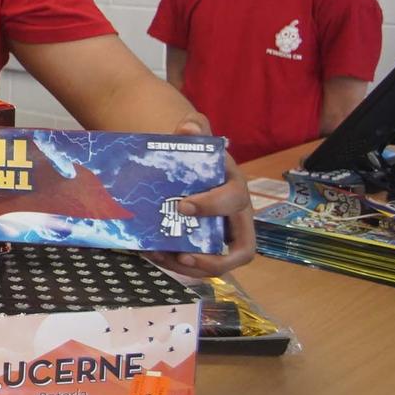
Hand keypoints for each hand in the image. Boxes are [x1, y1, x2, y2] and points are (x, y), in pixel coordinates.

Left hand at [145, 119, 255, 275]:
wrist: (187, 165)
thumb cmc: (196, 153)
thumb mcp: (196, 135)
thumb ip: (195, 127)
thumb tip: (187, 128)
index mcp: (236, 189)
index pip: (235, 201)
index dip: (212, 206)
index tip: (182, 205)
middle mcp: (236, 217)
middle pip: (243, 251)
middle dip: (212, 259)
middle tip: (180, 254)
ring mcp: (223, 236)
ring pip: (219, 265)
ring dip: (189, 268)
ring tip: (160, 257)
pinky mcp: (207, 246)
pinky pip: (199, 264)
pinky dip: (176, 264)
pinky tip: (152, 253)